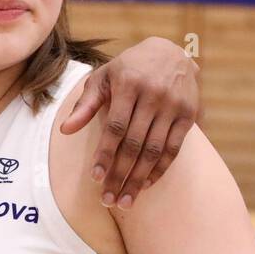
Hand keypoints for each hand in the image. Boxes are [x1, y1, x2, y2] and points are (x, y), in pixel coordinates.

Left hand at [61, 36, 199, 208]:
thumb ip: (85, 104)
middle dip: (120, 175)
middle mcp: (153, 95)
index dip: (105, 154)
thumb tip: (65, 130)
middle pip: (134, 144)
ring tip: (126, 201)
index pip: (115, 127)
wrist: (172, 51)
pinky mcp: (188, 115)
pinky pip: (174, 148)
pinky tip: (146, 184)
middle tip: (109, 199)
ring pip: (154, 150)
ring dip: (139, 179)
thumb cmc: (129, 68)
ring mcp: (173, 106)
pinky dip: (160, 169)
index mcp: (128, 84)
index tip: (95, 177)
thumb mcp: (103, 77)